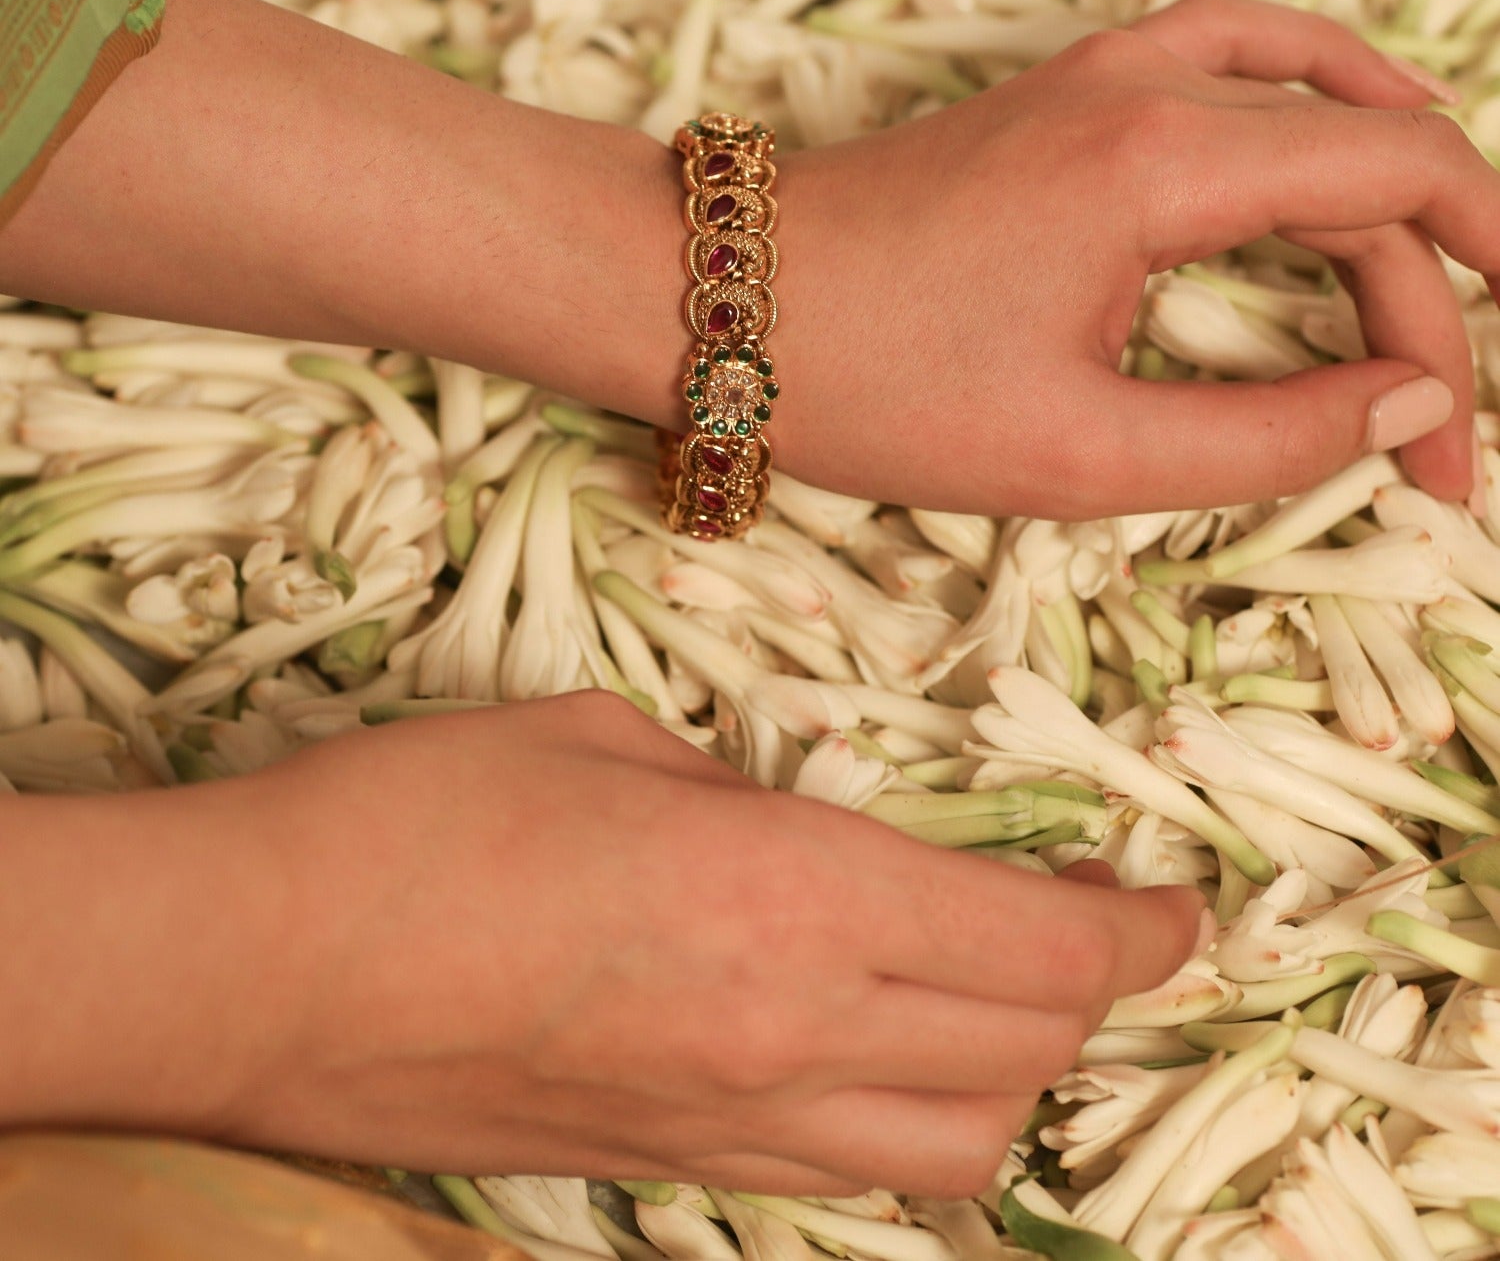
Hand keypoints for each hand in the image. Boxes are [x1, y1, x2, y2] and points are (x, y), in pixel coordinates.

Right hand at [189, 694, 1197, 1196]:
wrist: (264, 967)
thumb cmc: (424, 817)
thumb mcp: (609, 737)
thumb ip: (734, 783)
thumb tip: (784, 815)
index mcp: (793, 898)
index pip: (1039, 947)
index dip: (1138, 931)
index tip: (1174, 903)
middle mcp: (792, 1035)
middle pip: (1023, 1054)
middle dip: (1091, 994)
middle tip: (1096, 930)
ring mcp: (730, 1126)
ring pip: (955, 1147)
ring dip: (1012, 1075)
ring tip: (1000, 1003)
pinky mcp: (664, 1173)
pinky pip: (846, 1176)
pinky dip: (909, 1127)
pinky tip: (881, 1065)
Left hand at [767, 0, 1486, 518]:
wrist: (711, 300)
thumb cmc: (870, 384)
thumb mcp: (1077, 453)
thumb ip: (1265, 437)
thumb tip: (1407, 404)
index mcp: (1165, 162)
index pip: (1401, 184)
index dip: (1468, 309)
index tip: (1466, 440)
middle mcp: (1147, 85)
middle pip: (1357, 155)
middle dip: (1420, 294)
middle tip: (1426, 431)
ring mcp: (1096, 73)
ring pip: (1303, 92)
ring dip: (1381, 180)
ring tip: (1440, 267)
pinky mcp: (1056, 95)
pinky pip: (1224, 61)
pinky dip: (1299, 107)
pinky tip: (1316, 158)